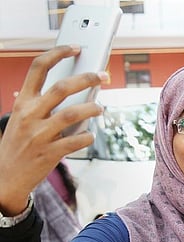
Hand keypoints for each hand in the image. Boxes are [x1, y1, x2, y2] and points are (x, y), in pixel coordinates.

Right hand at [0, 45, 105, 214]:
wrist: (5, 178)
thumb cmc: (18, 145)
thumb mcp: (21, 120)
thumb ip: (40, 105)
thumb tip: (69, 89)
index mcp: (23, 103)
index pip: (38, 68)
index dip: (57, 54)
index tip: (75, 49)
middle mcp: (29, 115)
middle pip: (62, 88)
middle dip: (86, 79)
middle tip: (102, 77)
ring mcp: (39, 135)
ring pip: (72, 114)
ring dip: (91, 108)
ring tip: (99, 108)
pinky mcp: (49, 153)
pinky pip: (76, 141)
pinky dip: (87, 137)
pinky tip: (90, 135)